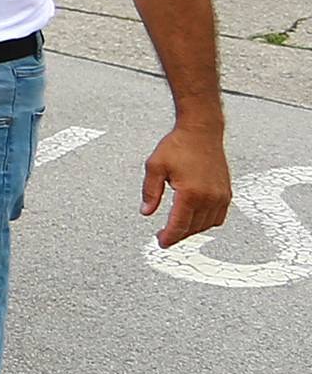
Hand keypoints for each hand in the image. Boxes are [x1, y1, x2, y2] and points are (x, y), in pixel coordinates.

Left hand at [141, 123, 232, 247]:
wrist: (201, 131)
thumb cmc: (179, 144)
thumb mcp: (155, 166)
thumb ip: (150, 191)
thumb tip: (146, 211)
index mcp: (190, 193)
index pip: (179, 225)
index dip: (169, 237)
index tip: (161, 242)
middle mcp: (209, 198)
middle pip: (192, 228)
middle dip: (178, 234)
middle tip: (165, 235)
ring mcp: (220, 197)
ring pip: (205, 225)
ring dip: (191, 230)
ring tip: (177, 226)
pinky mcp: (226, 193)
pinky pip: (217, 218)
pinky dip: (205, 222)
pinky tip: (195, 218)